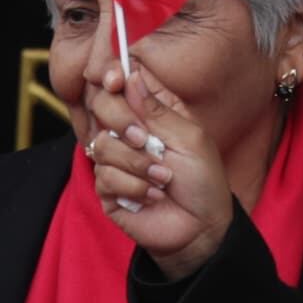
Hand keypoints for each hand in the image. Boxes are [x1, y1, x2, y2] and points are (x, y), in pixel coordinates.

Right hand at [82, 55, 232, 275]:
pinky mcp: (107, 188)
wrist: (202, 227)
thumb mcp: (189, 138)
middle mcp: (128, 133)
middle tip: (147, 141)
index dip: (110, 76)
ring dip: (137, 163)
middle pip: (99, 107)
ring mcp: (114, 160)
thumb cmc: (203, 182)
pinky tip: (153, 196)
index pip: (117, 84)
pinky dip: (134, 186)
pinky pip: (105, 176)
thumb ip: (156, 109)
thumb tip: (130, 75)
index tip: (113, 79)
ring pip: (101, 144)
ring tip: (164, 179)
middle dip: (124, 123)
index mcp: (149, 115)